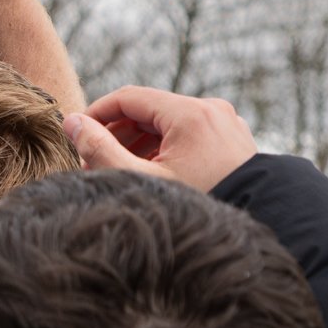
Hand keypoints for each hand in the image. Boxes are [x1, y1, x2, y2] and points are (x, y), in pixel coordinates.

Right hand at [67, 87, 257, 191]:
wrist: (256, 229)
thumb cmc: (198, 207)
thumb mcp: (141, 179)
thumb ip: (99, 149)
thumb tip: (71, 123)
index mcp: (190, 114)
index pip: (128, 97)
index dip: (96, 113)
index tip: (77, 134)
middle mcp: (212, 110)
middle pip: (148, 111)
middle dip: (117, 134)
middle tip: (93, 161)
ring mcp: (226, 125)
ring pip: (167, 124)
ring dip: (138, 143)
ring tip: (119, 171)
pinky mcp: (233, 141)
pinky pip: (188, 135)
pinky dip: (164, 149)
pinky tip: (150, 174)